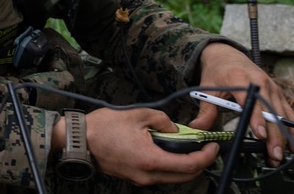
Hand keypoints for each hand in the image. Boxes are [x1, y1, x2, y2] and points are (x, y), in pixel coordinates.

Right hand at [52, 107, 217, 186]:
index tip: (213, 146)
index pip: (189, 165)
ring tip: (185, 146)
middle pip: (185, 176)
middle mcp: (148, 175)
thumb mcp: (137, 114)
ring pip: (173, 178)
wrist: (80, 141)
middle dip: (200, 163)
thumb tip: (174, 128)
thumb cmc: (104, 127)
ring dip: (184, 165)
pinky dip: (169, 165)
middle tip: (205, 148)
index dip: (206, 157)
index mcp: (151, 159)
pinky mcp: (134, 178)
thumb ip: (162, 120)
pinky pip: (159, 176)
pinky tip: (166, 150)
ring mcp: (141, 179)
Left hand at [190, 43, 293, 165]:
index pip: (251, 101)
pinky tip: (293, 144)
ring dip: (284, 136)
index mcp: (239, 79)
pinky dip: (291, 128)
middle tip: (273, 155)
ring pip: (281, 114)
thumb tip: (197, 127)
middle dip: (274, 135)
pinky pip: (287, 111)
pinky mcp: (277, 92)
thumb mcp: (208, 88)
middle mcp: (259, 82)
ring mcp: (271, 87)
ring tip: (281, 155)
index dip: (256, 119)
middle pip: (270, 111)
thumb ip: (206, 110)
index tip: (260, 135)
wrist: (226, 54)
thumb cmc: (217, 71)